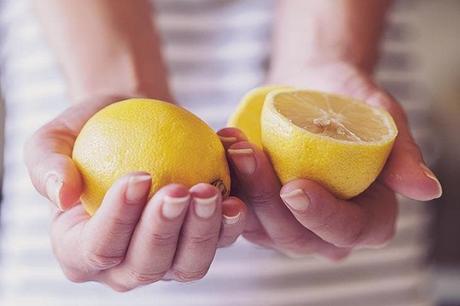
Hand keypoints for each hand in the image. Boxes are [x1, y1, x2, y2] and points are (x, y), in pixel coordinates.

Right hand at [24, 99, 246, 290]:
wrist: (135, 127)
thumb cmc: (91, 134)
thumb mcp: (54, 139)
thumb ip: (47, 164)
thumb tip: (61, 195)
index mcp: (80, 250)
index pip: (99, 247)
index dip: (119, 219)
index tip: (139, 176)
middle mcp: (123, 266)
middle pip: (147, 266)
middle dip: (164, 231)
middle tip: (179, 189)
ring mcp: (165, 259)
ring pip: (188, 265)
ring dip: (203, 233)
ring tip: (209, 192)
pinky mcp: (197, 242)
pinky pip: (218, 243)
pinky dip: (229, 225)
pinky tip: (235, 199)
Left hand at [218, 62, 441, 259]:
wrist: (309, 90)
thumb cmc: (349, 101)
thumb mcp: (381, 115)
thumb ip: (402, 153)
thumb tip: (427, 190)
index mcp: (366, 218)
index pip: (348, 231)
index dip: (322, 216)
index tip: (295, 187)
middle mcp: (325, 230)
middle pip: (295, 236)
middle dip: (267, 199)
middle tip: (250, 152)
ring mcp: (288, 224)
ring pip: (261, 228)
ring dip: (242, 189)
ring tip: (234, 145)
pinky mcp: (259, 212)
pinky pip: (239, 212)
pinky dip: (228, 185)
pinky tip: (225, 150)